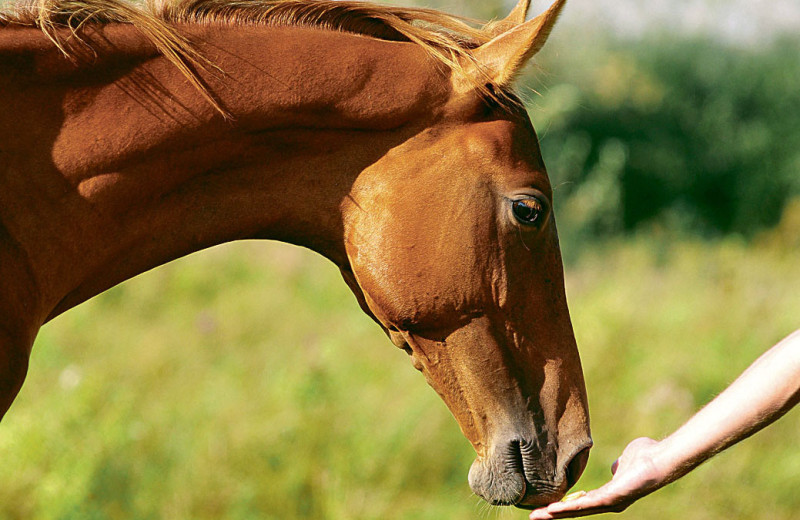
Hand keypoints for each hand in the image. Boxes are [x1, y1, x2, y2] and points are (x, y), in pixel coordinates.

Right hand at [530, 437, 669, 518]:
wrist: (660, 459)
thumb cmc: (645, 456)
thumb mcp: (624, 461)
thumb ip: (618, 466)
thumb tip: (615, 467)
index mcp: (608, 495)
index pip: (581, 503)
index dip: (563, 506)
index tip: (545, 507)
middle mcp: (608, 503)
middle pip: (575, 510)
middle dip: (553, 514)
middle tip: (533, 516)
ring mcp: (610, 502)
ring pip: (577, 511)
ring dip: (556, 513)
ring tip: (538, 516)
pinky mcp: (612, 498)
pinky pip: (586, 504)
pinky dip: (569, 507)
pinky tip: (555, 509)